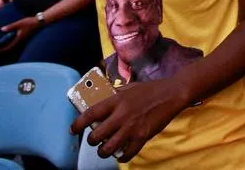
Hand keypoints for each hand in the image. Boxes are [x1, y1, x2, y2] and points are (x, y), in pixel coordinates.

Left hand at [0, 15, 40, 51]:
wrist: (39, 22)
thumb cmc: (29, 22)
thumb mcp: (19, 23)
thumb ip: (10, 27)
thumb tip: (1, 29)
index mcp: (19, 39)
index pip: (8, 47)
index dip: (1, 50)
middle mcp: (20, 41)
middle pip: (10, 48)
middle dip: (2, 49)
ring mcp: (22, 40)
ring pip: (13, 46)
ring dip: (6, 46)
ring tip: (0, 46)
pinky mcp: (24, 37)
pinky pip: (15, 42)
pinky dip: (10, 43)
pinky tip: (8, 40)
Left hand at [72, 80, 187, 161]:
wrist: (172, 94)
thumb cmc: (150, 89)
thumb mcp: (129, 88)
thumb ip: (115, 95)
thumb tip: (102, 100)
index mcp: (116, 100)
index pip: (91, 113)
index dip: (78, 124)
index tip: (73, 130)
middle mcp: (121, 115)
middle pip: (97, 135)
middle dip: (91, 141)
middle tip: (93, 140)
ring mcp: (132, 127)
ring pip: (108, 148)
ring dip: (103, 151)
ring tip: (104, 150)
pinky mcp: (142, 136)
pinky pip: (127, 153)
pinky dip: (122, 157)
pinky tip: (121, 154)